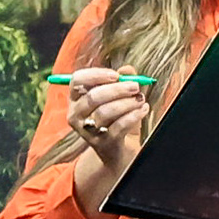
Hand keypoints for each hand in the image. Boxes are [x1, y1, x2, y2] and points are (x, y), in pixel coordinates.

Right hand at [59, 68, 152, 216]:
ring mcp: (87, 130)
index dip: (97, 75)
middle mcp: (76, 114)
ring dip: (126, 103)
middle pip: (93, 97)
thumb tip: (128, 69)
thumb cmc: (114, 118)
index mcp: (75, 98)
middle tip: (135, 86)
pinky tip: (144, 109)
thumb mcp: (116, 98)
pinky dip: (134, 116)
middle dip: (117, 89)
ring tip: (140, 99)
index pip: (78, 80)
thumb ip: (121, 81)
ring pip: (105, 112)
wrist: (116, 150)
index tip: (116, 75)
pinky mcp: (102, 143)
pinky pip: (118, 126)